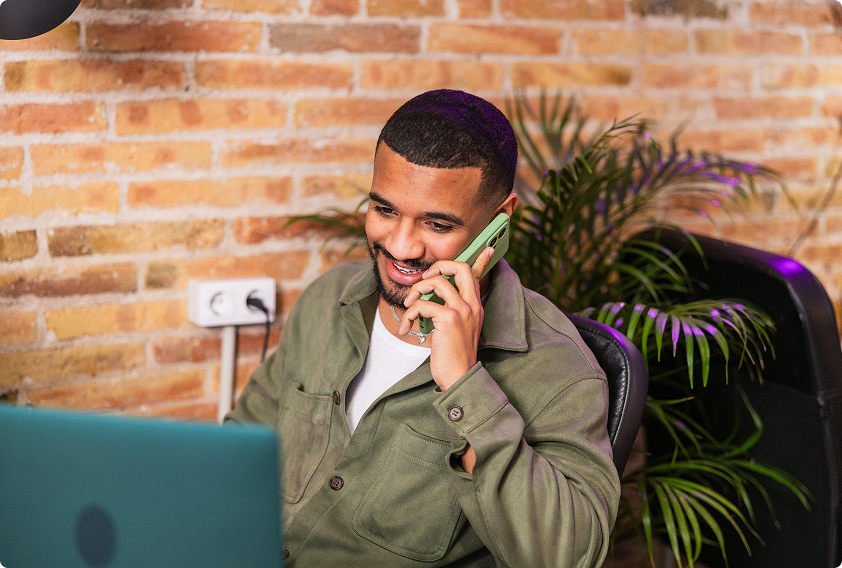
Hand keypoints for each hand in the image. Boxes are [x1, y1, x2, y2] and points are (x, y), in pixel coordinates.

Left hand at [399, 247, 494, 390]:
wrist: (460, 378)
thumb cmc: (454, 357)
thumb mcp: (458, 331)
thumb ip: (451, 314)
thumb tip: (435, 304)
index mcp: (475, 306)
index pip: (479, 276)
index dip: (482, 260)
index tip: (488, 248)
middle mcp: (471, 305)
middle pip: (459, 267)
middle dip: (438, 266)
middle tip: (424, 279)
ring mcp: (462, 310)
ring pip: (437, 281)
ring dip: (416, 290)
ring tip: (409, 305)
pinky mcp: (449, 319)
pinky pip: (423, 304)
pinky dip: (409, 314)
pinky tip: (406, 328)